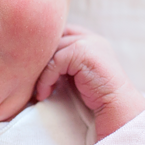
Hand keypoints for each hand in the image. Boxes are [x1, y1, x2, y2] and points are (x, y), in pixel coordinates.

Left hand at [35, 24, 144, 139]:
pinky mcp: (84, 53)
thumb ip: (59, 62)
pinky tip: (45, 94)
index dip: (42, 51)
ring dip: (39, 72)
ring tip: (38, 90)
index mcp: (88, 39)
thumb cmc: (92, 98)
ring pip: (50, 51)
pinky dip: (45, 80)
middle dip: (37, 60)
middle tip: (28, 80)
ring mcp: (89, 42)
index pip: (56, 34)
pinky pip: (54, 62)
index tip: (31, 71)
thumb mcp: (73, 74)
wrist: (117, 111)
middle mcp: (89, 37)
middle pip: (51, 40)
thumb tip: (27, 59)